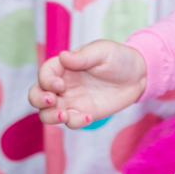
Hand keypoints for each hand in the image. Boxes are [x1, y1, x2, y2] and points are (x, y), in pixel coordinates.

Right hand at [30, 41, 146, 128]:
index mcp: (64, 66)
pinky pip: (70, 122)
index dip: (46, 81)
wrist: (138, 74)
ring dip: (50, 117)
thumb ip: (83, 56)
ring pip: (47, 113)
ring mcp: (71, 100)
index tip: (61, 85)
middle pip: (36, 95)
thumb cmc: (118, 57)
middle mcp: (63, 84)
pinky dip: (75, 122)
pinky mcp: (83, 112)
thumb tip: (63, 56)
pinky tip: (89, 116)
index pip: (44, 74)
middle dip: (38, 100)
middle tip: (53, 101)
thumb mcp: (103, 51)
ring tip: (65, 115)